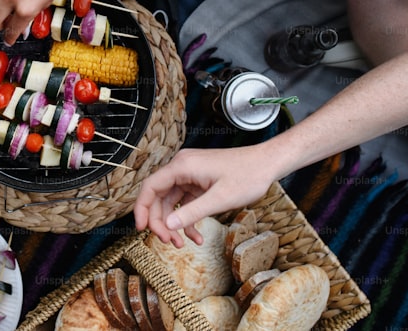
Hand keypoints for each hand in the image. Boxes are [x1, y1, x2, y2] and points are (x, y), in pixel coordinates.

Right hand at [133, 147, 276, 248]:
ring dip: (174, 223)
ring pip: (171, 202)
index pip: (150, 187)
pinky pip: (185, 202)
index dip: (142, 209)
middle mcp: (182, 168)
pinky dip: (188, 219)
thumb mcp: (219, 199)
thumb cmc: (247, 176)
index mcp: (182, 166)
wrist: (267, 164)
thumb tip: (168, 225)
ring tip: (181, 244)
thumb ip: (192, 212)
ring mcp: (190, 175)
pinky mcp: (198, 181)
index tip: (141, 229)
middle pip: (159, 197)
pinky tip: (196, 236)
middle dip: (161, 222)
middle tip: (169, 242)